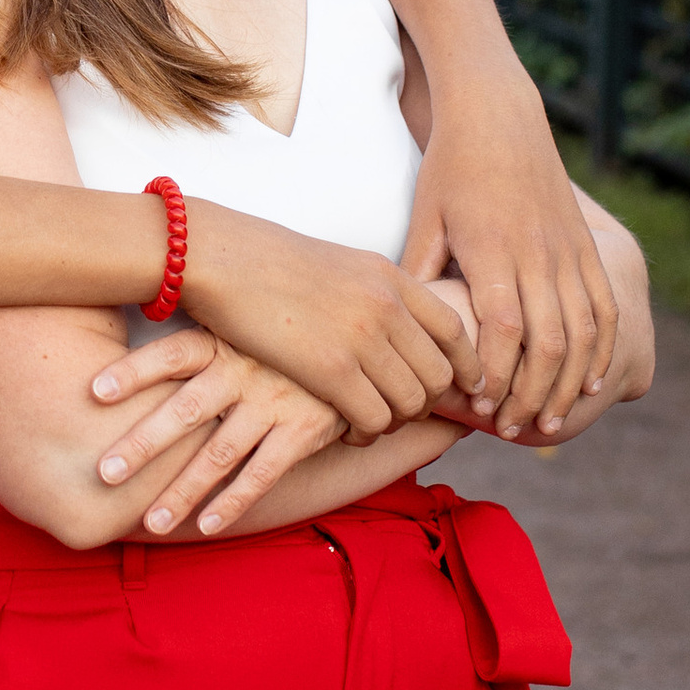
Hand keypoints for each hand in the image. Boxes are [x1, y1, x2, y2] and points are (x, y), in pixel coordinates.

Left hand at [86, 326, 355, 538]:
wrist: (359, 344)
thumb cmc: (277, 339)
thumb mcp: (242, 323)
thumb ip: (197, 336)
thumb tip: (134, 331)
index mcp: (223, 339)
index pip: (171, 353)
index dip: (134, 371)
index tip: (94, 391)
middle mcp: (243, 370)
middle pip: (185, 410)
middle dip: (142, 444)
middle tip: (104, 473)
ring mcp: (274, 402)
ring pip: (219, 454)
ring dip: (182, 491)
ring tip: (150, 522)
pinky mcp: (302, 430)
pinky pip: (262, 473)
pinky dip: (232, 502)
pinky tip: (205, 525)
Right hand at [179, 213, 481, 436]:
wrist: (221, 256)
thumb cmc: (266, 261)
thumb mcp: (339, 263)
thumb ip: (374, 291)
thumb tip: (393, 320)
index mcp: (390, 277)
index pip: (455, 329)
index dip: (468, 365)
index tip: (466, 388)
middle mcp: (387, 306)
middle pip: (440, 373)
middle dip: (430, 403)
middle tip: (404, 414)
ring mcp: (362, 337)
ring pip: (412, 402)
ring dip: (396, 421)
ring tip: (372, 422)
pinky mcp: (331, 369)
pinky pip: (375, 419)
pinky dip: (367, 433)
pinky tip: (347, 430)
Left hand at [401, 75, 615, 440]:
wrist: (501, 117)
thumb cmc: (450, 168)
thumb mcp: (425, 217)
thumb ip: (420, 273)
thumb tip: (403, 330)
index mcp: (493, 252)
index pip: (502, 330)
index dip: (494, 374)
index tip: (478, 406)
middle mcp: (539, 256)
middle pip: (548, 344)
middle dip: (530, 396)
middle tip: (510, 430)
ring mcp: (569, 253)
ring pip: (583, 334)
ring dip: (568, 384)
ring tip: (548, 422)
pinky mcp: (586, 248)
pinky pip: (605, 309)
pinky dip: (601, 351)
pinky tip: (590, 384)